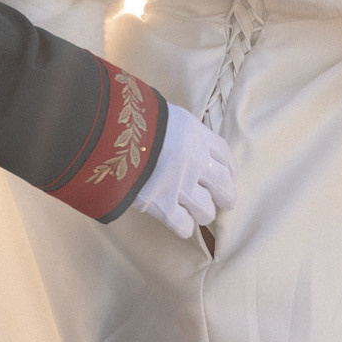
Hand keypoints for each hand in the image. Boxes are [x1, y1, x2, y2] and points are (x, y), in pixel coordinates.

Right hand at [134, 103, 236, 238]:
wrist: (111, 130)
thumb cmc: (134, 117)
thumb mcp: (165, 114)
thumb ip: (180, 131)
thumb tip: (181, 139)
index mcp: (197, 136)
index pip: (225, 157)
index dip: (230, 171)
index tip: (228, 178)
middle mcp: (195, 162)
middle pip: (224, 187)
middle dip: (225, 197)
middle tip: (222, 202)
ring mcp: (179, 185)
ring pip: (206, 210)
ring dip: (202, 212)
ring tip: (194, 211)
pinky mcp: (161, 204)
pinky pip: (183, 225)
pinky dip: (183, 226)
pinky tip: (179, 222)